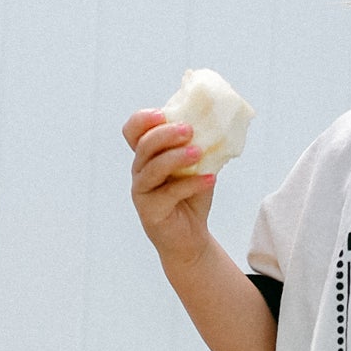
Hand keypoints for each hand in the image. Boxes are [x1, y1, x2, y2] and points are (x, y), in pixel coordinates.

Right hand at [122, 107, 215, 269]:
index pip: (133, 131)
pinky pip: (169, 193)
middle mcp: (139, 171)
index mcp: (147, 156)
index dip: (142, 119)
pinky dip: (191, 184)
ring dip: (176, 157)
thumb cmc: (191, 198)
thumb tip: (217, 124)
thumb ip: (199, 147)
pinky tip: (210, 179)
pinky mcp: (150, 211)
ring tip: (199, 152)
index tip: (162, 113)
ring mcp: (142, 192)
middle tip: (189, 130)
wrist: (190, 237)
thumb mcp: (197, 167)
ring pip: (152, 168)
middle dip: (165, 134)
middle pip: (144, 146)